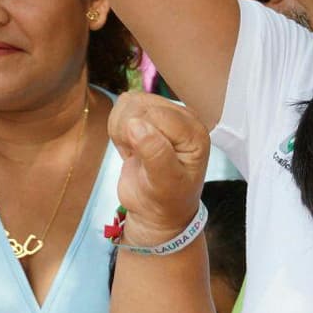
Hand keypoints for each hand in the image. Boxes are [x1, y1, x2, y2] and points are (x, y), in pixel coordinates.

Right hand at [108, 92, 210, 245]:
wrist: (156, 210)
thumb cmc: (167, 199)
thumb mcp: (166, 183)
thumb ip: (156, 154)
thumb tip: (136, 124)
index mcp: (195, 131)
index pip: (157, 114)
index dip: (140, 135)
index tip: (143, 158)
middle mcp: (183, 117)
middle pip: (140, 104)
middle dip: (129, 132)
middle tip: (138, 156)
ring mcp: (165, 113)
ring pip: (128, 102)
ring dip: (121, 129)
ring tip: (134, 152)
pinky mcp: (148, 115)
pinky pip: (122, 107)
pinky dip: (117, 128)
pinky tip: (130, 146)